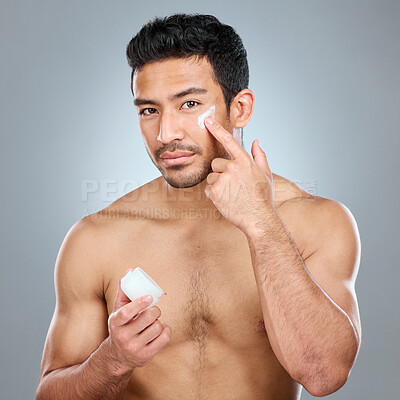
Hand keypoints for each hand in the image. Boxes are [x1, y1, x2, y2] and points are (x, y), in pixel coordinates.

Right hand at [107, 268, 170, 371]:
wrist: (117, 355)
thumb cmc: (121, 326)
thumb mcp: (118, 310)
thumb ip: (124, 290)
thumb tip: (130, 270)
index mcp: (115, 323)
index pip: (126, 313)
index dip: (139, 304)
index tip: (149, 297)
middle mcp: (123, 337)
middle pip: (148, 318)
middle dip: (155, 311)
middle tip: (153, 310)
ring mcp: (134, 348)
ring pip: (157, 327)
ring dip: (158, 322)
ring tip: (153, 322)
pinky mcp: (145, 357)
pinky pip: (164, 339)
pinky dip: (166, 331)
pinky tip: (162, 329)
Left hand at [204, 117, 274, 234]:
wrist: (258, 218)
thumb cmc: (262, 198)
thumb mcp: (265, 175)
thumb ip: (260, 156)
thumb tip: (256, 142)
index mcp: (245, 161)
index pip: (229, 141)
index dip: (217, 129)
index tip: (208, 121)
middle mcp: (232, 168)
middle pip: (216, 164)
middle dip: (221, 173)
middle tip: (233, 185)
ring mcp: (223, 179)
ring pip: (211, 177)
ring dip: (218, 185)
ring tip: (231, 194)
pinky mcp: (215, 191)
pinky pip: (208, 189)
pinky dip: (214, 195)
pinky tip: (226, 200)